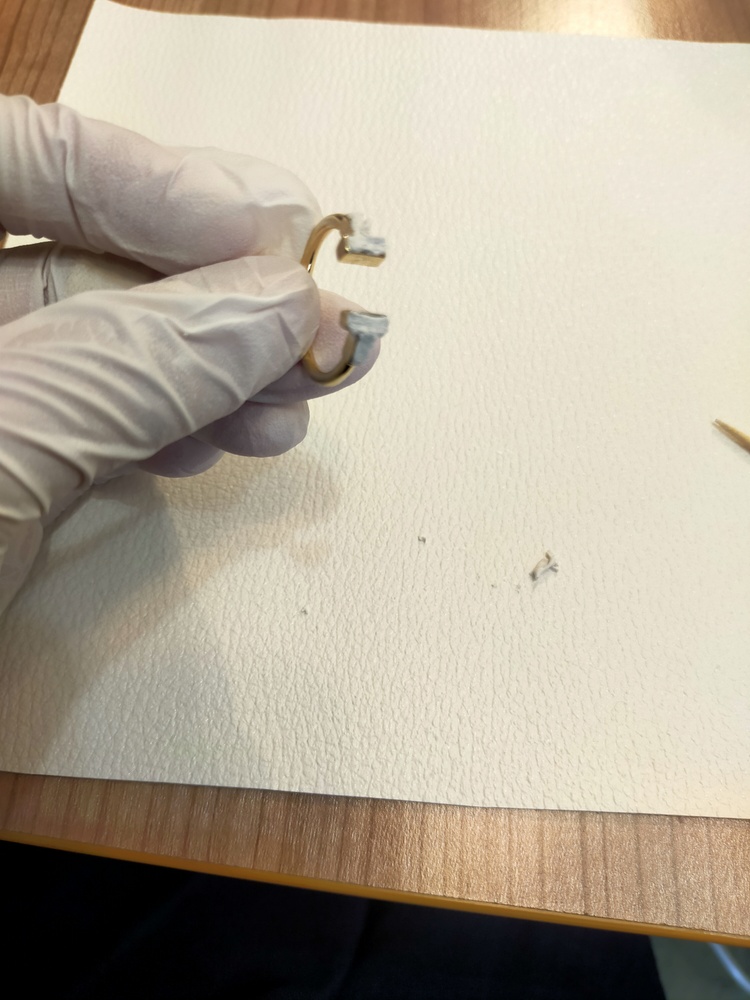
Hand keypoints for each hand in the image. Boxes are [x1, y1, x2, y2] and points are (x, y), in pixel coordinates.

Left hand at [0, 95, 379, 614]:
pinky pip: (96, 423)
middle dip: (212, 291)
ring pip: (104, 349)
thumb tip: (275, 307)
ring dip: (213, 370)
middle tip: (317, 323)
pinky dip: (172, 430)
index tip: (275, 235)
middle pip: (79, 255)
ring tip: (297, 400)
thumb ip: (125, 369)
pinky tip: (227, 443)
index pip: (15, 153)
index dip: (152, 179)